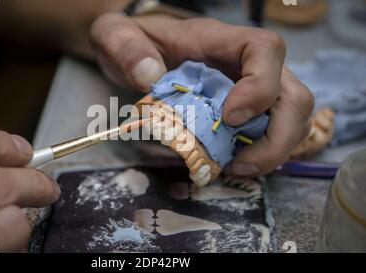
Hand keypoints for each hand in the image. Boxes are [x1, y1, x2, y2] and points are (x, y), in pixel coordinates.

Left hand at [90, 13, 313, 175]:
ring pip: (290, 119)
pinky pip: (270, 134)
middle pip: (293, 95)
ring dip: (272, 152)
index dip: (260, 85)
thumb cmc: (132, 41)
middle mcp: (245, 65)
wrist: (134, 50)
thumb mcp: (116, 36)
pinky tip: (230, 164)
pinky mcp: (244, 111)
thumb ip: (125, 47)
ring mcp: (249, 89)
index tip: (230, 117)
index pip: (264, 50)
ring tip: (234, 168)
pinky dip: (259, 155)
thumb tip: (149, 76)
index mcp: (220, 41)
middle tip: (239, 163)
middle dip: (278, 137)